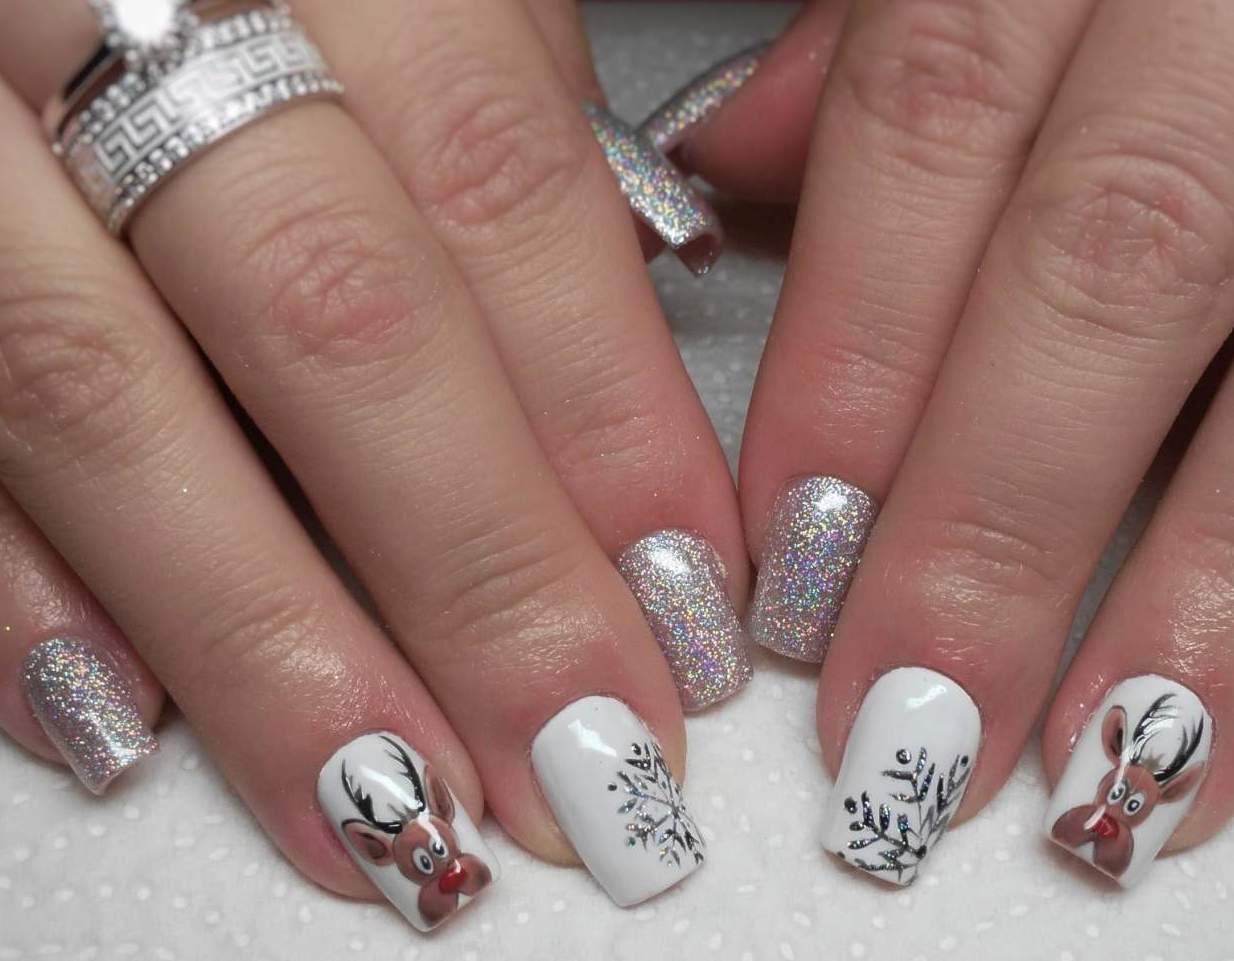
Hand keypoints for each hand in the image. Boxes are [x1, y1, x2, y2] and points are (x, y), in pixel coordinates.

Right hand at [0, 0, 753, 928]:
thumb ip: (516, 128)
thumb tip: (645, 318)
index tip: (682, 600)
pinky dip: (24, 584)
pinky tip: (138, 721)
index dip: (605, 418)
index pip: (502, 195)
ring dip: (266, 635)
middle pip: (333, 321)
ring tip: (395, 796)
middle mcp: (122, 16)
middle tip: (582, 751)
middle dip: (474, 571)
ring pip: (107, 395)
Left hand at [687, 0, 1232, 885]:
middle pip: (1097, 276)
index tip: (786, 551)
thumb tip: (723, 164)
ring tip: (1090, 786)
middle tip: (898, 726)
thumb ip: (881, 41)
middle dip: (993, 524)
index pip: (925, 127)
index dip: (849, 355)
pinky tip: (1226, 730)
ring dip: (1185, 604)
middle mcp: (1229, 12)